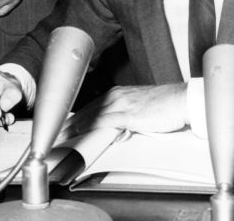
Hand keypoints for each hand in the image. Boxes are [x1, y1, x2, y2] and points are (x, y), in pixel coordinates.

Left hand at [62, 84, 187, 137]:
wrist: (181, 100)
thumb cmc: (165, 106)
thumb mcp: (139, 113)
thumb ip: (125, 122)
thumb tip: (116, 133)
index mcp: (118, 94)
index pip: (89, 108)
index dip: (73, 120)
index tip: (61, 129)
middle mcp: (116, 96)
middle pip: (84, 112)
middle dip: (66, 125)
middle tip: (52, 136)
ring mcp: (121, 104)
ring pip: (89, 117)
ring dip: (72, 129)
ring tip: (58, 139)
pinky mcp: (128, 114)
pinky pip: (103, 122)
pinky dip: (88, 129)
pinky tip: (79, 135)